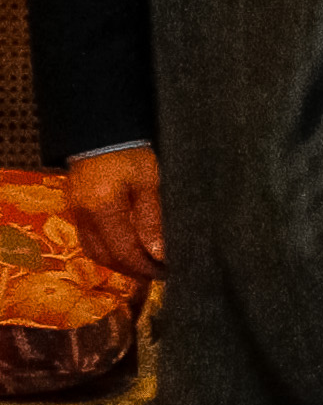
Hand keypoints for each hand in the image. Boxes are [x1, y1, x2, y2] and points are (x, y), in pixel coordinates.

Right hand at [64, 146, 161, 279]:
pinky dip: (107, 249)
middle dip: (131, 269)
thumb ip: (152, 219)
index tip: (165, 272)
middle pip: (105, 256)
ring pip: (93, 251)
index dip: (144, 266)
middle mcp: (83, 215)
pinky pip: (88, 239)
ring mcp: (75, 213)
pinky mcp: (74, 209)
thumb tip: (159, 253)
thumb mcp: (150, 183)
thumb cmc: (131, 153)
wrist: (103, 132)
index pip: (123, 251)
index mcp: (102, 208)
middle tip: (157, 273)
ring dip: (117, 262)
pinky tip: (125, 248)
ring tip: (143, 265)